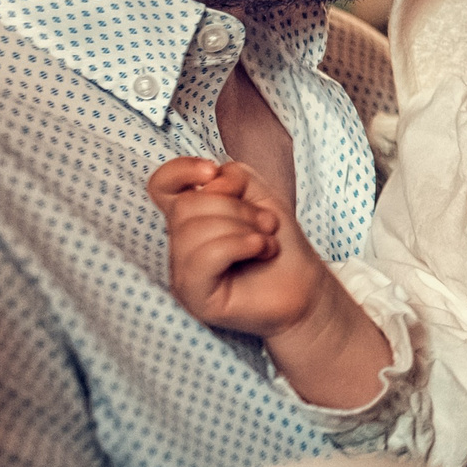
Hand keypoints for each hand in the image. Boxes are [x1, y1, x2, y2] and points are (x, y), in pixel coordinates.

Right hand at [147, 158, 389, 408]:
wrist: (305, 287)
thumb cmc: (279, 242)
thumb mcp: (260, 195)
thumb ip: (234, 175)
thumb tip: (208, 185)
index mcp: (190, 218)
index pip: (161, 186)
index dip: (179, 171)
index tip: (211, 171)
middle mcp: (179, 245)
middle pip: (186, 205)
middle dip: (236, 207)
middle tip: (265, 224)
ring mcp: (183, 273)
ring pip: (193, 230)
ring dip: (243, 228)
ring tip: (265, 243)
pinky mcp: (193, 296)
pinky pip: (205, 256)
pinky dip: (239, 245)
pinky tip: (261, 250)